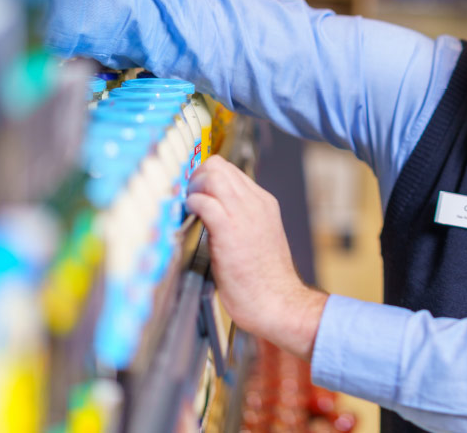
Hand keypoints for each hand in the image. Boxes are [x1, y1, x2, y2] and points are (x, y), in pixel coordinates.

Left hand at [186, 155, 327, 360]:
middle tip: (190, 196)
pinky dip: (192, 203)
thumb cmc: (265, 279)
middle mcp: (255, 203)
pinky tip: (190, 215)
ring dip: (193, 187)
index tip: (198, 192)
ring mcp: (244, 214)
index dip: (208, 177)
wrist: (277, 301)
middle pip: (219, 165)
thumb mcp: (258, 238)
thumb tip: (216, 214)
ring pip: (212, 175)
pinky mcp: (229, 230)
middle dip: (197, 176)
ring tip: (190, 206)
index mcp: (264, 203)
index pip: (231, 170)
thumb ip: (241, 220)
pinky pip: (204, 201)